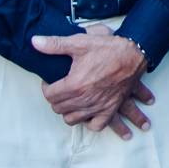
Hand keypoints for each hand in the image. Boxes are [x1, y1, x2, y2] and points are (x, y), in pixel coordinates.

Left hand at [32, 25, 148, 136]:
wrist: (134, 53)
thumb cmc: (107, 48)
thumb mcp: (79, 42)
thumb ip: (54, 44)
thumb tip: (34, 42)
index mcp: (74, 85)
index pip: (49, 95)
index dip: (46, 87)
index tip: (50, 81)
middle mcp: (84, 99)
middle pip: (59, 108)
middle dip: (56, 99)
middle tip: (59, 89)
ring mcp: (98, 106)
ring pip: (73, 119)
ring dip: (68, 111)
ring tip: (70, 101)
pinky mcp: (110, 109)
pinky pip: (96, 125)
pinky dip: (90, 122)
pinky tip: (88, 113)